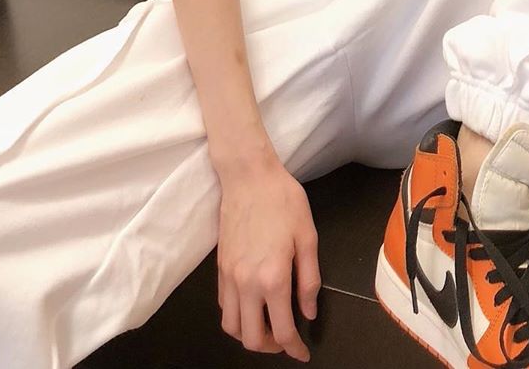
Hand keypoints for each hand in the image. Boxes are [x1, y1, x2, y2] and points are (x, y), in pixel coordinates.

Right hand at [216, 155, 320, 361]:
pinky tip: (252, 305)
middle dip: (272, 348)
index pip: (283, 330)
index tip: (303, 353)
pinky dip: (237, 317)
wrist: (249, 176)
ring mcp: (229, 277)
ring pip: (232, 327)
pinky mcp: (219, 267)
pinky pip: (223, 306)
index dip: (294, 349)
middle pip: (252, 339)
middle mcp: (246, 284)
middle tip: (287, 340)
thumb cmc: (283, 201)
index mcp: (273, 278)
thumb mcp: (307, 237)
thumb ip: (309, 280)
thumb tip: (308, 313)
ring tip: (268, 326)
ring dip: (250, 335)